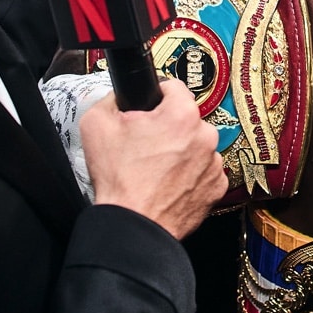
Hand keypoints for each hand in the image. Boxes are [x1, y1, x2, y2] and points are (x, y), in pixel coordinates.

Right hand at [78, 78, 225, 239]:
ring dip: (180, 152)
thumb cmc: (119, 180)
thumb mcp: (96, 123)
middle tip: (146, 144)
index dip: (156, 95)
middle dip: (167, 127)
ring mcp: (214, 163)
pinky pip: (203, 171)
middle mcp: (205, 135)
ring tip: (156, 169)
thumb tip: (121, 96)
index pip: (173, 87)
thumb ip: (112, 98)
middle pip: (185, 119)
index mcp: (181, 114)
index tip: (149, 108)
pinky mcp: (217, 187)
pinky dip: (190, 175)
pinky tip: (169, 183)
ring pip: (196, 146)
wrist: (133, 225)